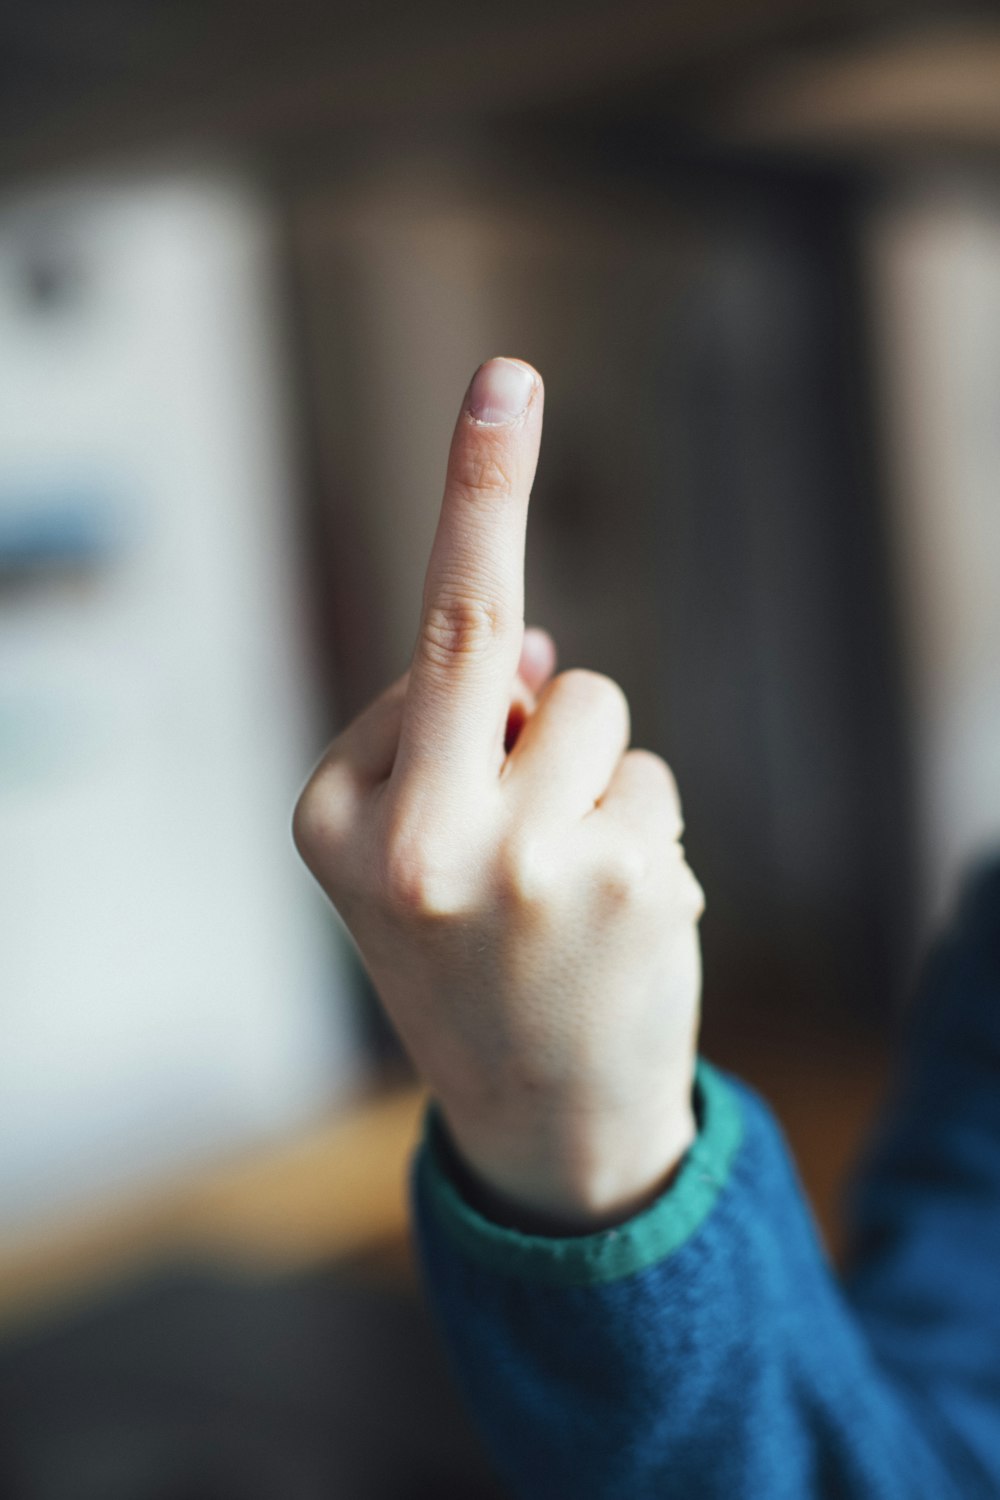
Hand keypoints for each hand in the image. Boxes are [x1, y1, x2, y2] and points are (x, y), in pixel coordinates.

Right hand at [294, 358, 703, 1231]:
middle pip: (520, 653)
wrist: (536, 1118)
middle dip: (524, 633)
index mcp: (335, 813)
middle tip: (505, 430)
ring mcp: (532, 867)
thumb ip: (450, 727)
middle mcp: (420, 838)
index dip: (482, 490)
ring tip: (561, 872)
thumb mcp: (403, 844)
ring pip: (596, 714)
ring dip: (586, 771)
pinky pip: (650, 783)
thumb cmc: (460, 955)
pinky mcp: (627, 889)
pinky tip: (608, 916)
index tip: (506, 379)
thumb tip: (536, 645)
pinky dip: (636, 828)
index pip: (432, 634)